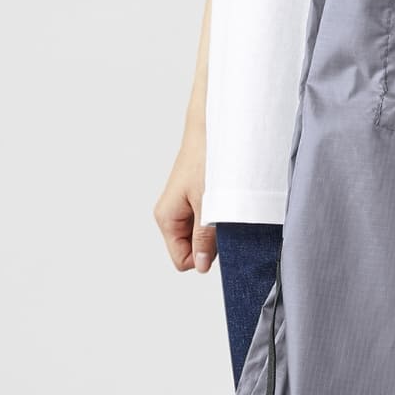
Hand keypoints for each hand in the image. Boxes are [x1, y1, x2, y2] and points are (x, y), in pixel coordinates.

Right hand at [154, 136, 217, 272]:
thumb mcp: (209, 204)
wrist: (214, 127)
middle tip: (226, 218)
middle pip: (193, 249)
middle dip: (213, 242)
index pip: (183, 260)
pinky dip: (222, 215)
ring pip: (204, 234)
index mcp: (167, 218)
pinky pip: (210, 220)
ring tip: (227, 204)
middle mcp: (172, 214)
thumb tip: (200, 266)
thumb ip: (204, 237)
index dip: (203, 256)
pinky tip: (228, 199)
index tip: (220, 236)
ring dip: (219, 227)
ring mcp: (185, 206)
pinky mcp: (198, 197)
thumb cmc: (207, 159)